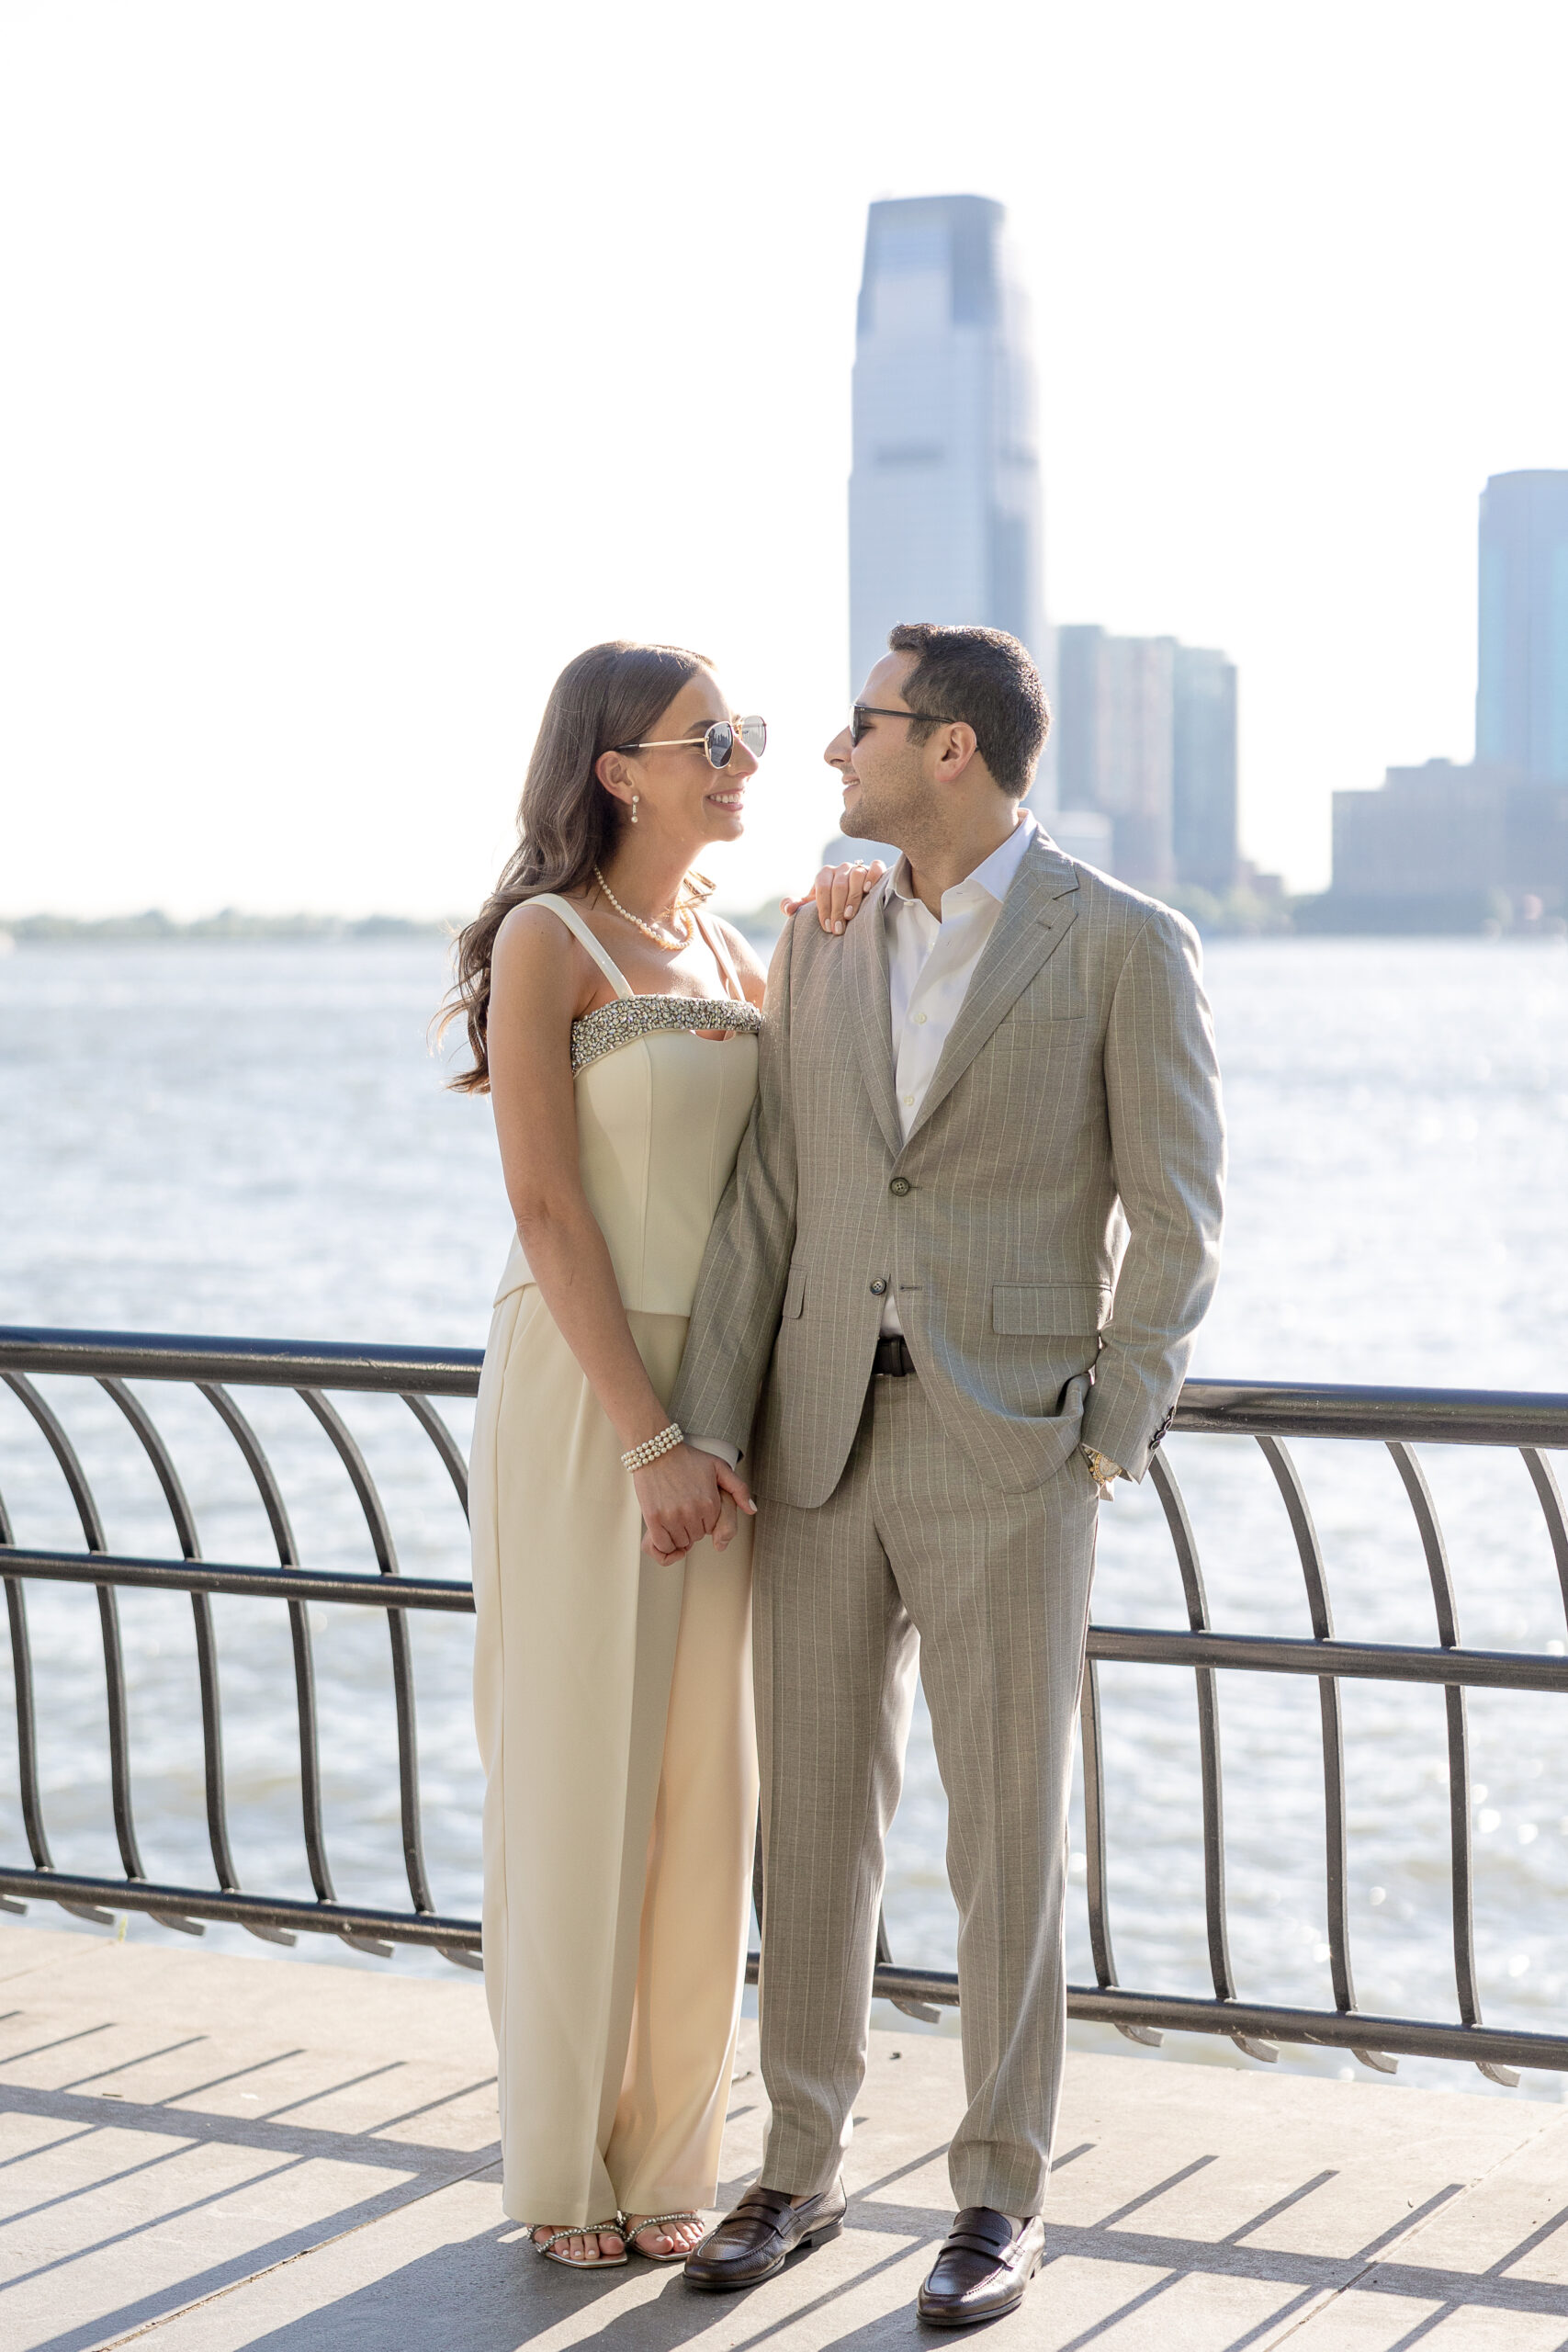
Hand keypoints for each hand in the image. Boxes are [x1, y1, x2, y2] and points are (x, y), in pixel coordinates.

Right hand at [635, 1445, 754, 1562]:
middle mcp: (692, 1511)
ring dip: (678, 1534)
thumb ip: (739, 1489)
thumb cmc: (687, 1459)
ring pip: (680, 1542)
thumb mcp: (718, 1467)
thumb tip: (752, 1511)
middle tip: (683, 1508)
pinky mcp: (653, 1519)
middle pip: (696, 1537)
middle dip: (692, 1527)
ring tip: (673, 1515)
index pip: (712, 1528)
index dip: (704, 1519)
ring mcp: (672, 1516)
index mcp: (709, 1502)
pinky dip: (665, 1542)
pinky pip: (663, 1545)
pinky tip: (664, 1528)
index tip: (696, 1506)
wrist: (656, 1451)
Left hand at [781, 859, 887, 934]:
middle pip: (839, 885)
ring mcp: (858, 868)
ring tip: (850, 916)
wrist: (851, 901)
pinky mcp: (875, 869)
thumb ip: (797, 907)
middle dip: (837, 909)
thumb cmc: (830, 905)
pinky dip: (873, 876)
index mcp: (825, 874)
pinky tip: (868, 890)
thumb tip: (788, 909)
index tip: (827, 927)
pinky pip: (876, 867)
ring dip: (853, 897)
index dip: (824, 908)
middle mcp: (841, 869)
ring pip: (857, 876)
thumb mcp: (812, 906)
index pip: (822, 888)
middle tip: (838, 929)